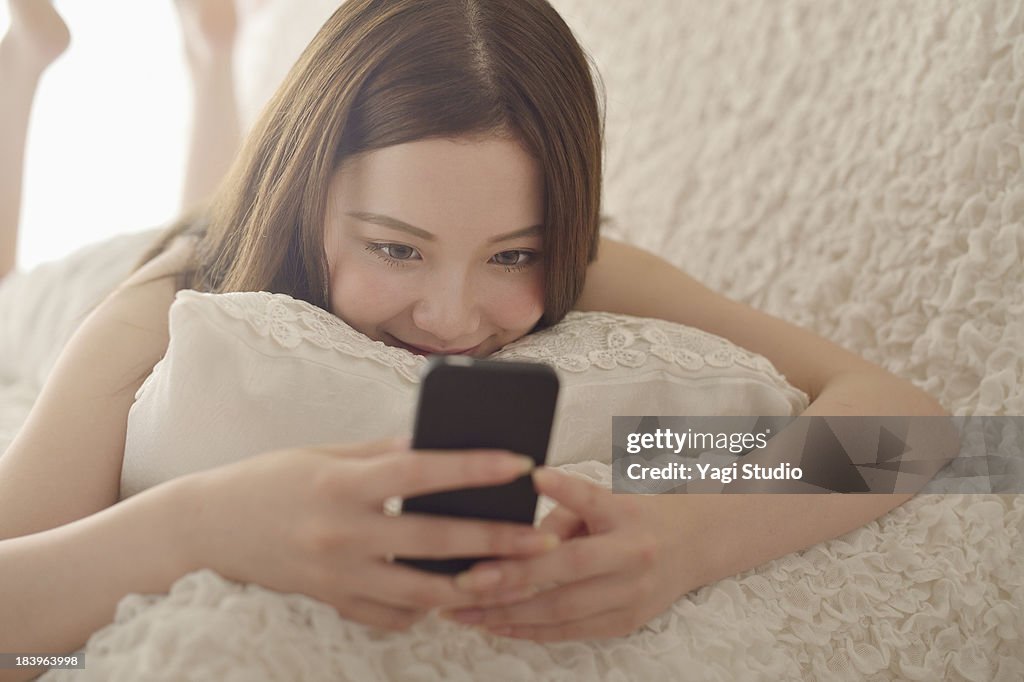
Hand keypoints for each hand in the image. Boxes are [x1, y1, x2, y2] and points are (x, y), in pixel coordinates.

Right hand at [181, 438, 560, 632]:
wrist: (206, 527)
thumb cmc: (270, 480)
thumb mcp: (325, 455)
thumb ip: (383, 454)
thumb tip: (438, 446)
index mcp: (340, 483)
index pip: (418, 471)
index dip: (472, 467)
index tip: (518, 463)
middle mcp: (340, 532)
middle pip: (432, 540)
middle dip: (494, 542)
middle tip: (541, 540)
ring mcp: (335, 575)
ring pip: (420, 591)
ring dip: (469, 586)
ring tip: (509, 575)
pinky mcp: (331, 601)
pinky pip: (390, 615)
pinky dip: (423, 606)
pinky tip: (447, 592)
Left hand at [440, 467, 697, 640]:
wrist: (694, 545)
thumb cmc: (637, 516)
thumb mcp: (608, 498)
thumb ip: (564, 512)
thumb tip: (512, 535)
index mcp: (626, 514)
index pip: (592, 498)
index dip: (564, 488)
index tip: (534, 474)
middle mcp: (633, 555)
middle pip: (568, 567)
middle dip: (512, 576)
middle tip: (464, 579)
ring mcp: (632, 594)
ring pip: (563, 610)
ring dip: (509, 612)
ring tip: (464, 611)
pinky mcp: (625, 622)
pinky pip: (570, 632)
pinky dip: (529, 630)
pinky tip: (495, 625)